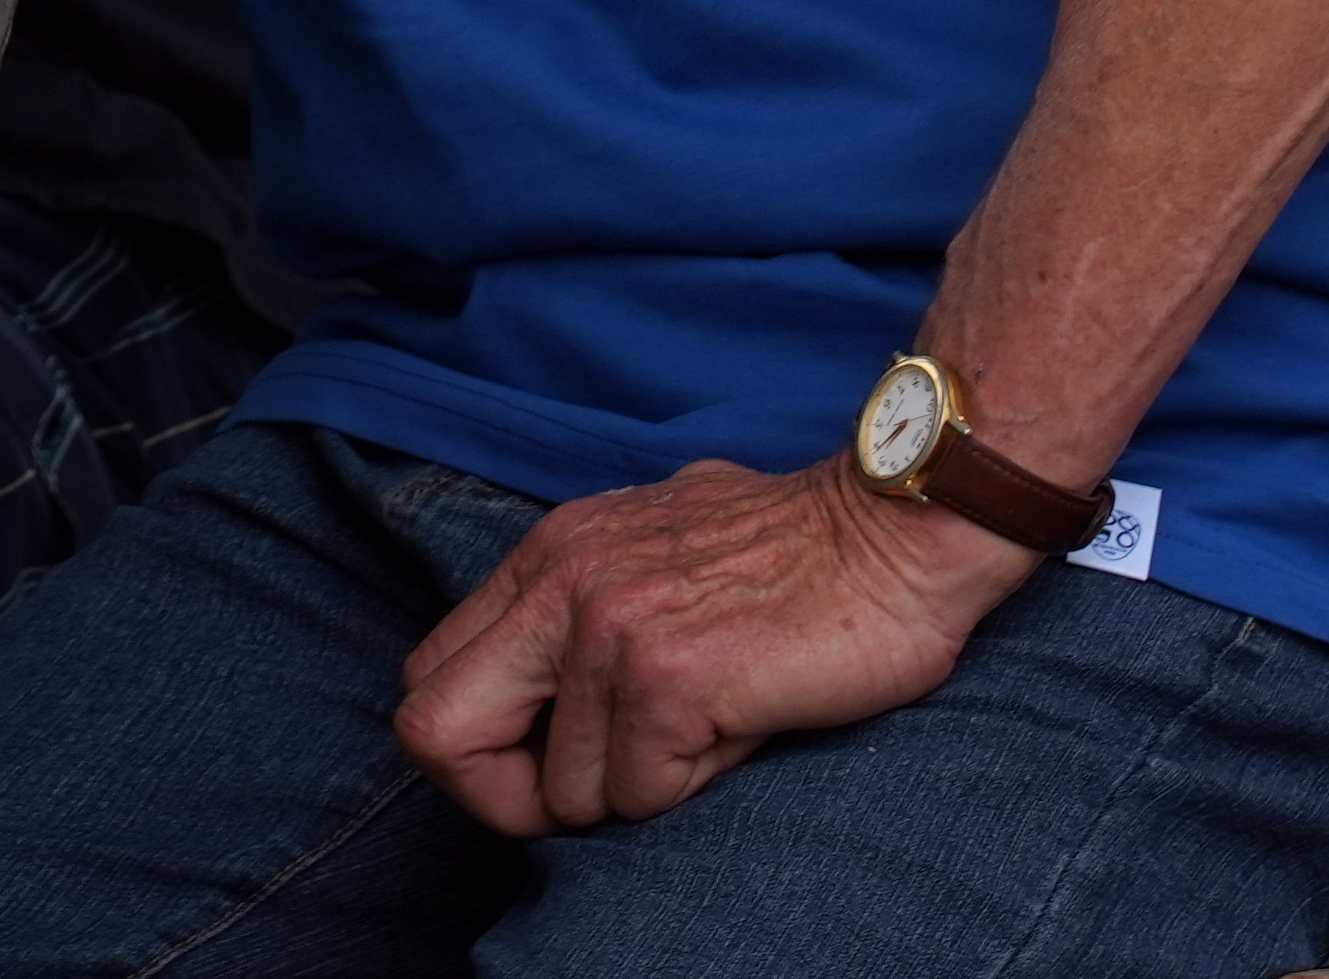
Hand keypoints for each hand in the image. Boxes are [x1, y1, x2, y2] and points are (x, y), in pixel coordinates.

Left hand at [390, 459, 1033, 834]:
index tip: (548, 767)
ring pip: (562, 790)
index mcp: (543, 559)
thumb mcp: (649, 557)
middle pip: (433, 732)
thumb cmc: (793, 557)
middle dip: (502, 796)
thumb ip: (579, 621)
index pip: (429, 677)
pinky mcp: (667, 676)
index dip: (478, 750)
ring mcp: (605, 627)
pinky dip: (689, 786)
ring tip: (705, 729)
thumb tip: (540, 723)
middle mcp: (556, 583)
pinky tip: (737, 727)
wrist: (898, 532)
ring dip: (634, 789)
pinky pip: (638, 793)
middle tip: (596, 794)